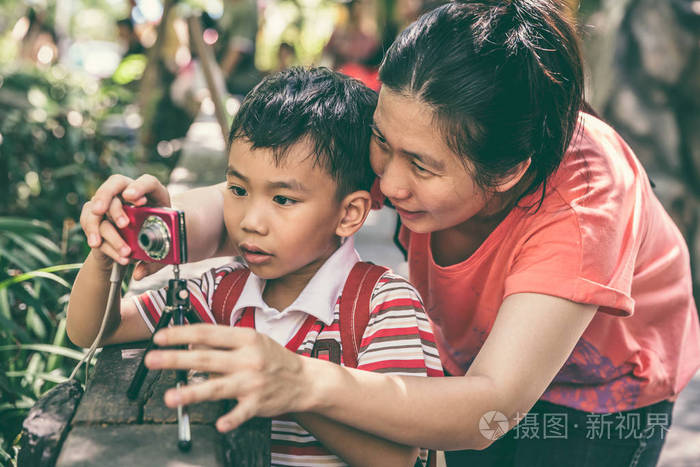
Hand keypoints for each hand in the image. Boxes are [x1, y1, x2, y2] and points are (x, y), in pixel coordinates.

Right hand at [80, 174, 170, 278]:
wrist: (136, 250)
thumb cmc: (153, 245)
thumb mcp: (159, 255)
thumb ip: (152, 264)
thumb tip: (139, 274)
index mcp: (153, 196)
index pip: (148, 182)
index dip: (140, 187)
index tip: (131, 197)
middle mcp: (128, 194)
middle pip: (115, 183)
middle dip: (109, 199)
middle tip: (113, 218)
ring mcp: (110, 202)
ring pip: (98, 204)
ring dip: (101, 225)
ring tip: (107, 242)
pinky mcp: (95, 214)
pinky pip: (88, 219)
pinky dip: (94, 235)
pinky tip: (98, 245)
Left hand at [144, 324, 311, 431]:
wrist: (304, 380)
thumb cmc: (273, 358)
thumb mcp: (251, 341)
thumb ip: (222, 342)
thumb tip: (191, 343)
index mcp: (246, 338)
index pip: (208, 333)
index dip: (182, 334)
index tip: (161, 337)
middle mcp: (248, 358)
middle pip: (206, 358)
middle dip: (176, 359)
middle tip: (153, 360)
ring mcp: (253, 382)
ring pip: (217, 386)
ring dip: (192, 392)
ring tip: (170, 397)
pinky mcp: (257, 403)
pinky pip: (241, 413)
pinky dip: (231, 419)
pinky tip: (219, 425)